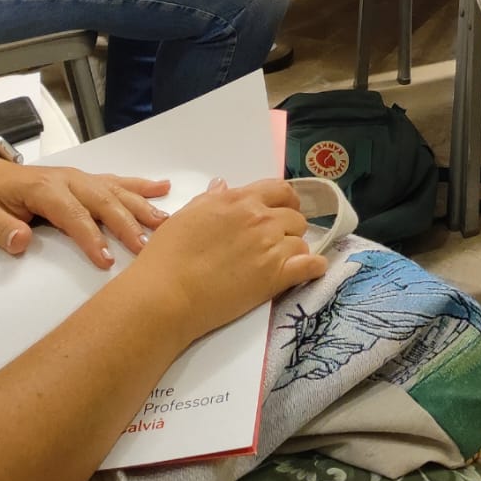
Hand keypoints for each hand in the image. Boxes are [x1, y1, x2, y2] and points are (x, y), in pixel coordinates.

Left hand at [0, 156, 172, 269]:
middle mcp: (68, 180)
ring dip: (141, 205)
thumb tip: (22, 241)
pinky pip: (116, 181)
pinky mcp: (84, 180)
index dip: (91, 237)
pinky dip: (140, 185)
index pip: (73, 215)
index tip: (107, 260)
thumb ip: (1, 229)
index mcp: (44, 190)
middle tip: (146, 246)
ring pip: (116, 190)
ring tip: (166, 221)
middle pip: (103, 200)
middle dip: (127, 223)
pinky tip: (162, 188)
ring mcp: (79, 178)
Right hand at [134, 178, 328, 337]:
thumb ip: (210, 200)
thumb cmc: (167, 256)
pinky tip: (313, 269)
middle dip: (289, 227)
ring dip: (295, 250)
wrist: (166, 294)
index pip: (278, 190)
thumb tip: (222, 185)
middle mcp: (260, 219)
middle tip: (278, 241)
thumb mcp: (185, 216)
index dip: (285, 200)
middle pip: (294, 216)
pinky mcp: (276, 276)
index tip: (285, 209)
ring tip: (282, 262)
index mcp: (238, 201)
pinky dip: (314, 267)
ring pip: (301, 241)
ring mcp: (271, 247)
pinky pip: (310, 265)